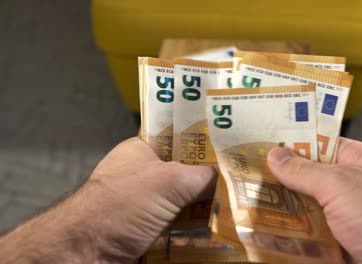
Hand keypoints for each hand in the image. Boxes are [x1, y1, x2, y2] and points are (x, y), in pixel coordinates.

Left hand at [0, 137, 215, 263]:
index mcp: (143, 151)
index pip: (182, 141)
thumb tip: (230, 180)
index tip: (233, 154)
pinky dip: (195, 231)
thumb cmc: (121, 205)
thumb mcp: (169, 181)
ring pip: (185, 204)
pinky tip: (217, 230)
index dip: (207, 147)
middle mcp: (144, 176)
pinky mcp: (147, 232)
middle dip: (211, 183)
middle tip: (240, 186)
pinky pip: (178, 226)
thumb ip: (203, 175)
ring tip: (235, 209)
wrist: (85, 253)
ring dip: (205, 210)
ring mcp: (144, 206)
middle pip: (187, 176)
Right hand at [267, 138, 361, 263]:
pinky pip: (315, 237)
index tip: (267, 146)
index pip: (324, 145)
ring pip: (311, 211)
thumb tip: (276, 155)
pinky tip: (275, 235)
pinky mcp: (346, 245)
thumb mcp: (343, 185)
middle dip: (285, 183)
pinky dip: (297, 238)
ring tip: (256, 208)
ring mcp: (353, 218)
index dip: (295, 144)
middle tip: (254, 181)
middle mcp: (359, 188)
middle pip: (313, 181)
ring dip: (287, 214)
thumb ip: (306, 170)